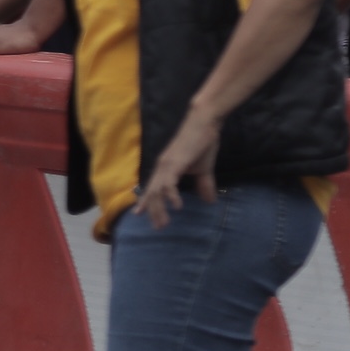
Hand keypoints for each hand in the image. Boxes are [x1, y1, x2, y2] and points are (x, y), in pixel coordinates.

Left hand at [136, 110, 223, 228]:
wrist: (204, 123)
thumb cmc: (202, 143)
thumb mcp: (203, 169)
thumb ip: (204, 185)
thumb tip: (210, 201)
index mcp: (166, 168)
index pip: (153, 188)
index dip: (146, 201)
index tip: (139, 214)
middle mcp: (162, 167)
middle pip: (153, 193)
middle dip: (153, 211)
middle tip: (158, 227)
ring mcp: (166, 165)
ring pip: (157, 191)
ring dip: (159, 208)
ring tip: (163, 223)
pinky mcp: (174, 163)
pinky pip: (169, 183)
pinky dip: (170, 195)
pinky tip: (176, 206)